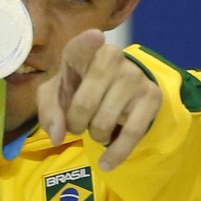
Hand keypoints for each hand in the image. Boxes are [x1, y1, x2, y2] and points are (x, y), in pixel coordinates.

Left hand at [37, 29, 161, 171]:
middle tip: (77, 124)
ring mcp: (134, 76)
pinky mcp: (151, 96)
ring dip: (94, 135)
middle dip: (75, 123)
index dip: (88, 43)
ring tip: (96, 128)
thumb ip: (48, 112)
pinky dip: (116, 153)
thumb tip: (56, 136)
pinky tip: (107, 163)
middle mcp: (112, 57)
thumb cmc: (79, 88)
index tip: (96, 37)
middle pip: (85, 104)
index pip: (83, 45)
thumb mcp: (55, 95)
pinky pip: (132, 133)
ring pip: (105, 121)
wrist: (116, 91)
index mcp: (83, 52)